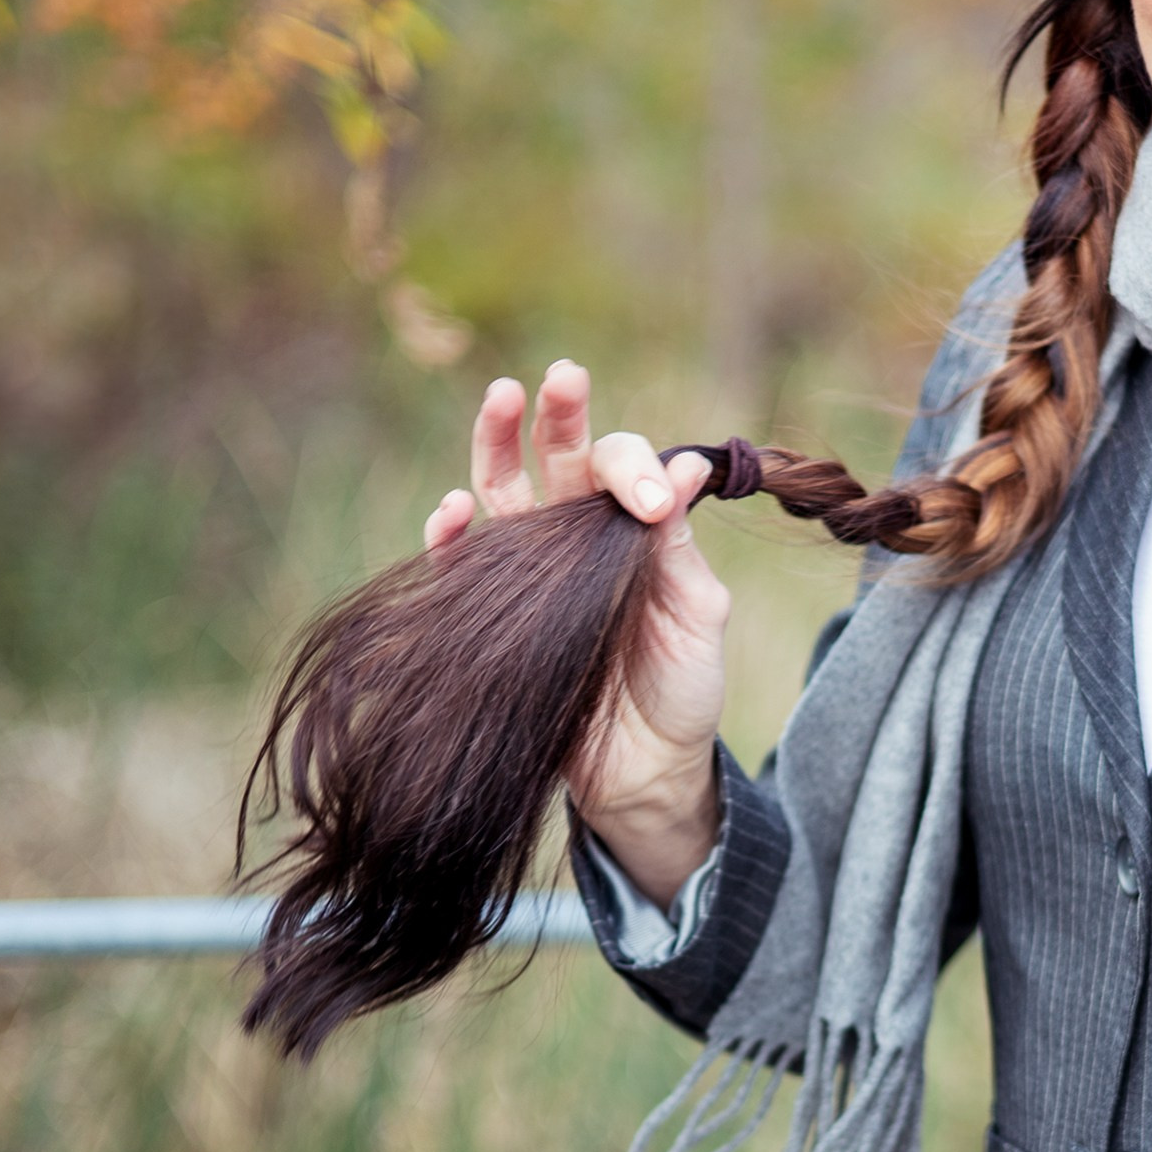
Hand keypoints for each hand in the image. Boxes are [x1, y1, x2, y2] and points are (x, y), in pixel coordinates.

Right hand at [426, 360, 726, 904]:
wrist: (646, 774)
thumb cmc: (682, 693)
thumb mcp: (698, 618)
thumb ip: (680, 546)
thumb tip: (689, 466)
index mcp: (634, 529)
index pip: (623, 468)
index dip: (632, 470)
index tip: (651, 503)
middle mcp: (578, 538)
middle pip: (558, 460)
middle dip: (559, 415)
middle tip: (563, 376)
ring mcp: (532, 572)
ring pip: (503, 492)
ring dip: (495, 445)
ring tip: (501, 398)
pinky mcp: (491, 616)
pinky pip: (462, 567)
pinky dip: (453, 535)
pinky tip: (455, 509)